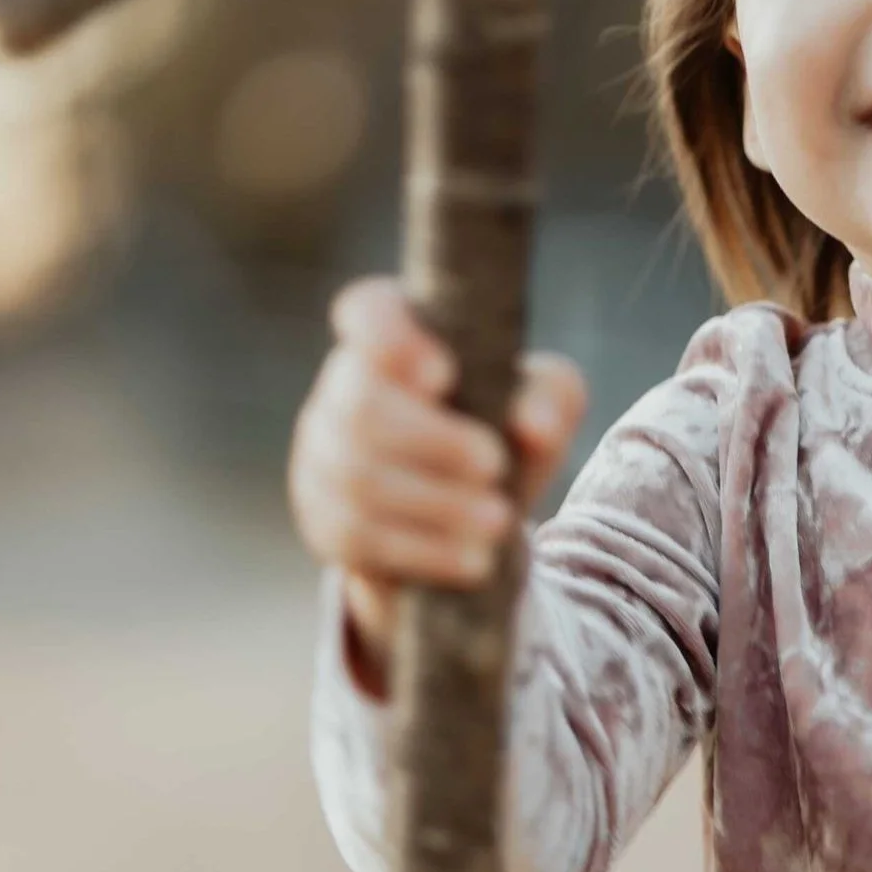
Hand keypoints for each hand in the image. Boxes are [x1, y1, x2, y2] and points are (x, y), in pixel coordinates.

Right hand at [288, 276, 589, 680]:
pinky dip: (423, 550)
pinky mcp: (324, 521)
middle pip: (361, 407)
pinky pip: (358, 537)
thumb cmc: (506, 430)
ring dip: (436, 504)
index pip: (367, 312)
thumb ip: (549, 398)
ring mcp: (322, 456)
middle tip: (494, 464)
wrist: (472, 516)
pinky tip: (472, 559)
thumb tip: (534, 425)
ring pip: (358, 478)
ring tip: (499, 520)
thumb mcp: (542, 406)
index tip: (442, 372)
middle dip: (431, 441)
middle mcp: (343, 388)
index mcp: (391, 338)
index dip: (390, 338)